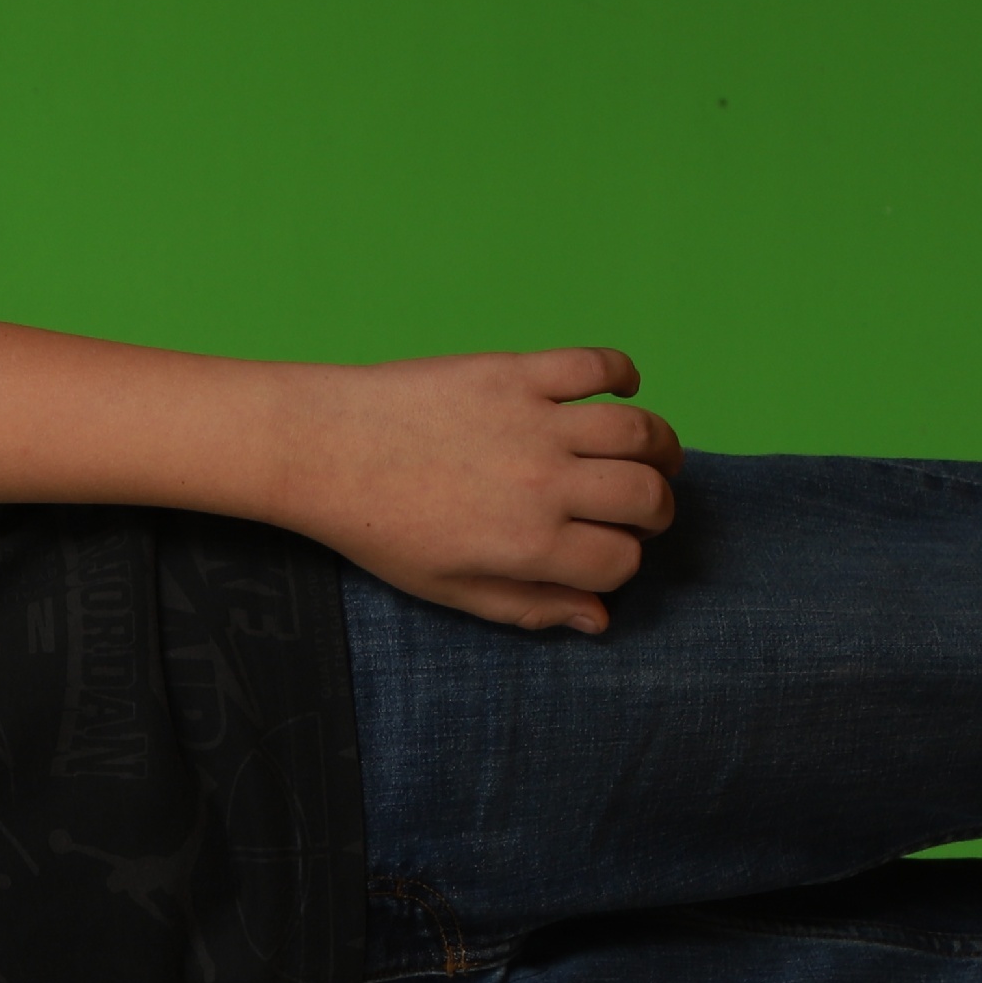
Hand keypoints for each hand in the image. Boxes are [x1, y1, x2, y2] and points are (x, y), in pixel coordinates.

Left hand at [285, 350, 684, 632]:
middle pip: (647, 495)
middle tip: (643, 509)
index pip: (620, 560)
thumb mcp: (446, 587)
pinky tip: (621, 389)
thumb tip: (598, 618)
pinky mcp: (516, 372)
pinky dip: (623, 372)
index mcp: (526, 545)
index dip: (621, 564)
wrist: (321, 448)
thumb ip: (527, 606)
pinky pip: (597, 364)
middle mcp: (542, 483)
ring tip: (650, 456)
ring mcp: (533, 422)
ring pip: (638, 430)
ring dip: (660, 446)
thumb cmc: (377, 527)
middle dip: (657, 510)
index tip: (605, 555)